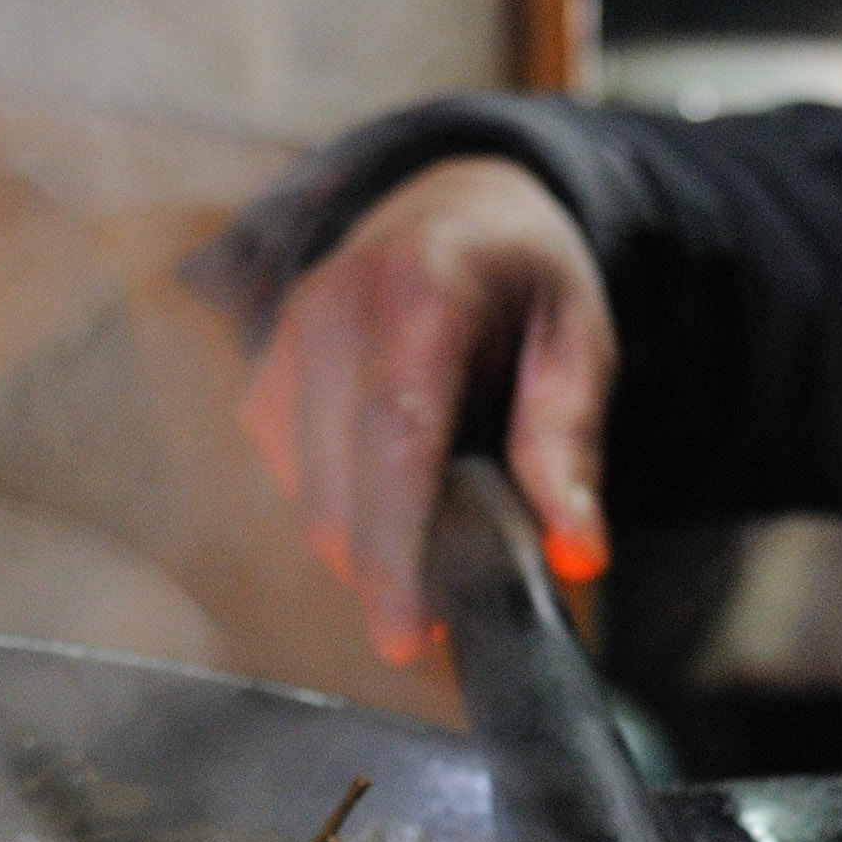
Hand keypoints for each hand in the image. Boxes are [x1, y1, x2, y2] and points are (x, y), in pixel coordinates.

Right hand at [239, 159, 616, 662]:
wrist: (452, 205)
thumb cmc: (525, 280)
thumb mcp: (579, 342)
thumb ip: (570, 446)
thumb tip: (574, 555)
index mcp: (419, 289)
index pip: (395, 436)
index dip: (395, 549)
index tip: (408, 635)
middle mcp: (330, 311)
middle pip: (338, 493)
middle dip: (394, 572)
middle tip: (466, 598)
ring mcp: (282, 346)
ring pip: (312, 504)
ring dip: (375, 544)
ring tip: (446, 511)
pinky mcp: (262, 386)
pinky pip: (299, 489)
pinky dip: (351, 513)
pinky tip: (401, 483)